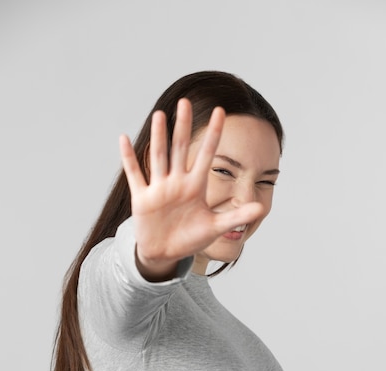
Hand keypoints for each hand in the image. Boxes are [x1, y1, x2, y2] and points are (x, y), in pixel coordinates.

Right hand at [119, 99, 265, 278]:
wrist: (166, 253)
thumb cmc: (190, 238)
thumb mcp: (215, 227)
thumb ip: (236, 216)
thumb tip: (261, 207)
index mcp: (196, 186)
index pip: (207, 154)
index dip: (214, 134)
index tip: (222, 111)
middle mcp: (177, 182)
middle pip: (180, 148)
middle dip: (183, 126)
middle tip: (185, 102)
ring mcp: (159, 189)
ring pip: (159, 157)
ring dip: (159, 137)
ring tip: (160, 114)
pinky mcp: (143, 199)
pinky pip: (135, 175)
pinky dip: (129, 158)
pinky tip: (124, 139)